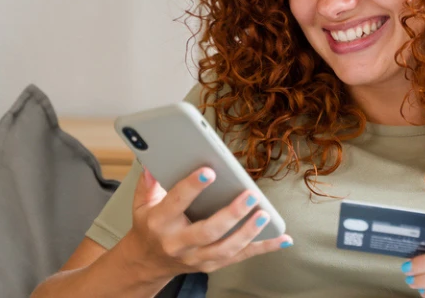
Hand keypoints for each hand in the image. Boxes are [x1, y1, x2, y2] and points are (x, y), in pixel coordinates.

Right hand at [121, 167, 291, 278]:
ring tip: (264, 214)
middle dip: (230, 214)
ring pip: (225, 248)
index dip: (192, 187)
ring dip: (248, 232)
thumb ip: (149, 181)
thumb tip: (155, 158)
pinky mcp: (212, 265)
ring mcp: (196, 257)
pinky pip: (241, 256)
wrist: (148, 261)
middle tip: (250, 195)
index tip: (209, 172)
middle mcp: (178, 243)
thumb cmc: (150, 225)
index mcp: (160, 222)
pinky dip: (264, 247)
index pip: (176, 202)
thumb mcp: (142, 202)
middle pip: (207, 231)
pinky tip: (282, 238)